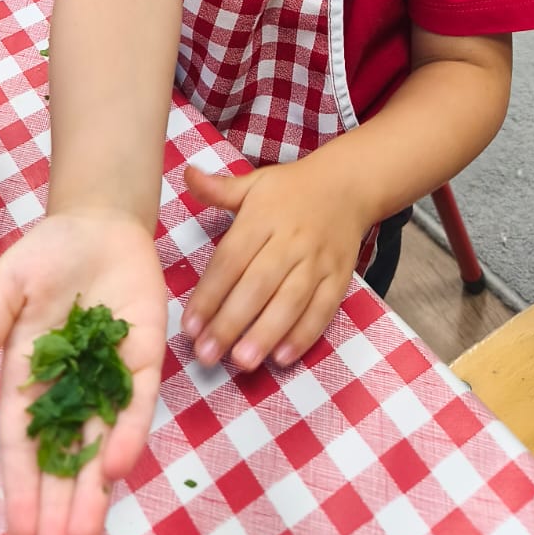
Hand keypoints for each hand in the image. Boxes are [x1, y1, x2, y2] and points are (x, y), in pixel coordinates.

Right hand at [0, 212, 166, 534]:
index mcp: (27, 379)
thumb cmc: (47, 254)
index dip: (21, 489)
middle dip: (58, 508)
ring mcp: (108, 379)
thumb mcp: (7, 286)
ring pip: (100, 446)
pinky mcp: (144, 361)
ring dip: (93, 492)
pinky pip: (136, 404)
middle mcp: (68, 390)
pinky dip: (128, 435)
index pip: (22, 445)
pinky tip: (117, 468)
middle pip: (62, 460)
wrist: (100, 221)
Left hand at [181, 157, 366, 371]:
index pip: (231, 260)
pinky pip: (322, 310)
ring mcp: (317, 261)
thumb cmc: (290, 190)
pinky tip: (282, 357)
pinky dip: (304, 335)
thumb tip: (186, 173)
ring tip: (241, 361)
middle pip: (257, 285)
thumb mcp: (253, 183)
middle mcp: (290, 240)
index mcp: (262, 217)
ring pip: (290, 302)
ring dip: (265, 334)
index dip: (209, 294)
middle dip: (230, 322)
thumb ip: (218, 189)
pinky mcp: (339, 278)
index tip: (189, 326)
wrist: (347, 185)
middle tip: (206, 354)